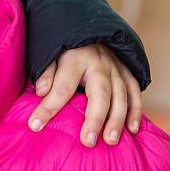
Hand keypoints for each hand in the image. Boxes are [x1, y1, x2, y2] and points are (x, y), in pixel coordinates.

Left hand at [27, 44, 141, 147]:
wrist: (89, 29)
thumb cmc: (65, 48)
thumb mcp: (50, 53)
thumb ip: (46, 72)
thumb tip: (40, 92)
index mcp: (75, 59)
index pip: (61, 87)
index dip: (48, 107)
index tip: (35, 125)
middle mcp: (100, 64)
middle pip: (99, 94)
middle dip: (94, 118)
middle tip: (87, 141)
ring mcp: (117, 69)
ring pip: (121, 96)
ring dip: (117, 120)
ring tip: (110, 140)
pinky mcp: (128, 73)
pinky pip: (135, 93)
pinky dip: (135, 111)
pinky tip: (131, 129)